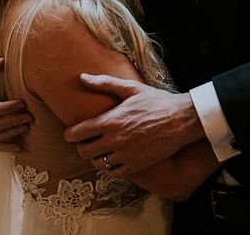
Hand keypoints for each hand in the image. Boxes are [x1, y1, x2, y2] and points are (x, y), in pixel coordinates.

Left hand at [63, 74, 202, 176]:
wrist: (181, 120)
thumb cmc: (156, 101)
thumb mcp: (130, 88)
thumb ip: (104, 83)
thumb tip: (82, 77)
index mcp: (112, 120)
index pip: (79, 133)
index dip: (70, 135)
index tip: (68, 134)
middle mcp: (116, 140)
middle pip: (85, 151)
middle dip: (81, 147)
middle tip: (85, 142)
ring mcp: (126, 155)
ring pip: (98, 163)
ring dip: (96, 157)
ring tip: (100, 149)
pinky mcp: (137, 166)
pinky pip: (114, 173)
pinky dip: (110, 167)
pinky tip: (113, 159)